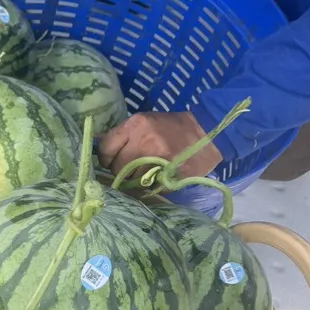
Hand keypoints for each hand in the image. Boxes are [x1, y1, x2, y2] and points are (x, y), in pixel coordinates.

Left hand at [98, 110, 221, 181]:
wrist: (208, 134)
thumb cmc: (173, 127)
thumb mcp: (146, 121)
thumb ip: (124, 135)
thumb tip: (101, 151)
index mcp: (136, 125)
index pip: (105, 148)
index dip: (106, 157)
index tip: (112, 160)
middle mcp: (143, 141)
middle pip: (116, 167)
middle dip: (120, 171)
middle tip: (130, 168)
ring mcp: (156, 160)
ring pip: (131, 180)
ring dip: (134, 180)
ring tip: (146, 172)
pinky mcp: (168, 175)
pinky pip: (147, 188)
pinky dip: (148, 186)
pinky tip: (156, 177)